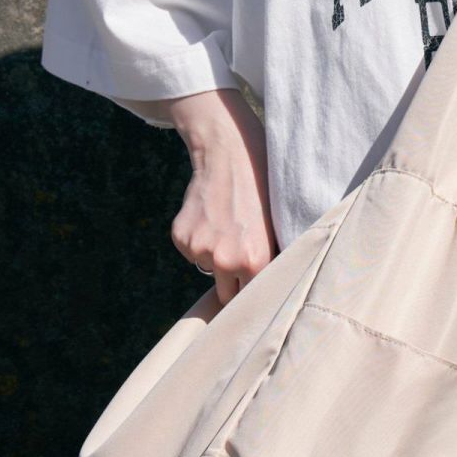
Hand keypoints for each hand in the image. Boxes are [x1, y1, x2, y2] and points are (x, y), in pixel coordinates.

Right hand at [168, 92, 279, 305]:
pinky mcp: (181, 238)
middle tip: (239, 259)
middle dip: (231, 283)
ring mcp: (200, 250)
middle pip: (226, 295)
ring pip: (207, 270)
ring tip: (225, 226)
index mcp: (255, 262)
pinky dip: (198, 242)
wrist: (228, 156)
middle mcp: (225, 261)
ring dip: (214, 257)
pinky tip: (209, 218)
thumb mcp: (275, 229)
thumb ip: (269, 263)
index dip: (251, 292)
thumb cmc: (260, 191)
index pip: (250, 299)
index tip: (252, 290)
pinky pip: (191, 253)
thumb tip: (267, 291)